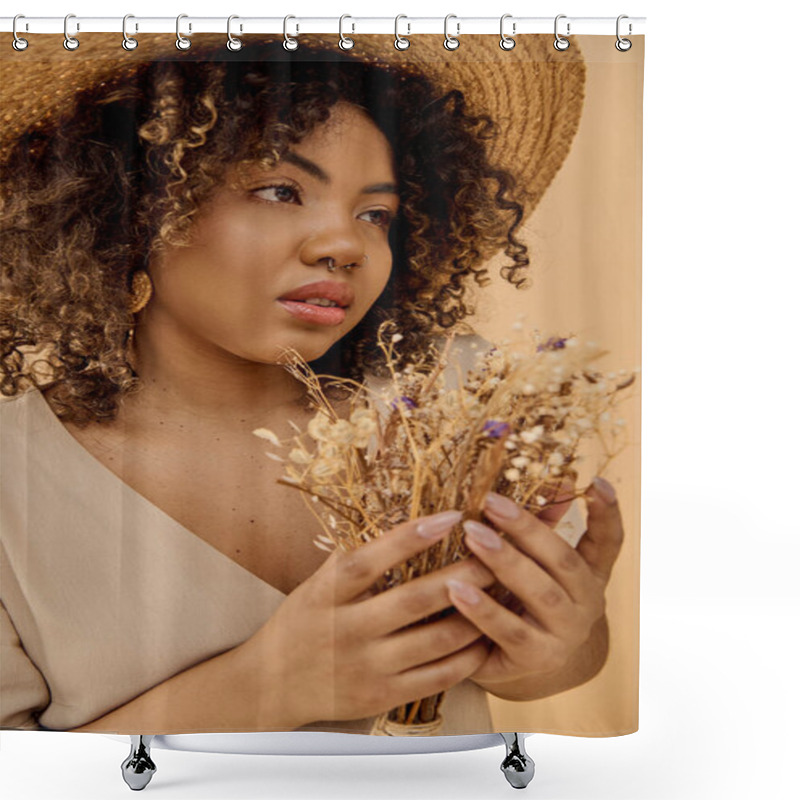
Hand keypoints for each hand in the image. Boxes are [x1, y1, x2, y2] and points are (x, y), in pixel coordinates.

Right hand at [236, 510, 494, 727]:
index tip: (452, 516)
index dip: (410, 538)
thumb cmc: (301, 623)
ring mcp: (367, 667)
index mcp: (328, 594)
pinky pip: (436, 677)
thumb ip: (352, 560)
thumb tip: (401, 520)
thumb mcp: (315, 585)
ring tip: (502, 593)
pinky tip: (485, 637)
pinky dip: (466, 657)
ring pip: (435, 640)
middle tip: (497, 555)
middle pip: (415, 600)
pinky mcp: (382, 696)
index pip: (370, 561)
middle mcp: (348, 630)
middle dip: (463, 576)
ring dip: (475, 615)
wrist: (272, 685)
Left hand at [444, 477, 623, 691]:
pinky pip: (510, 631)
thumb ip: (540, 525)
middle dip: (527, 529)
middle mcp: (586, 604)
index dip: (607, 513)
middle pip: (563, 560)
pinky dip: (483, 610)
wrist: (515, 664)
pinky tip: (457, 588)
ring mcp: (565, 634)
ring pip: (541, 594)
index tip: (597, 482)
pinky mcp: (536, 659)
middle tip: (490, 503)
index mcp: (589, 575)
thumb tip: (552, 478)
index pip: (608, 542)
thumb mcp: (534, 564)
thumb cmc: (522, 601)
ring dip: (505, 561)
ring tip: (471, 536)